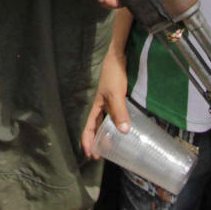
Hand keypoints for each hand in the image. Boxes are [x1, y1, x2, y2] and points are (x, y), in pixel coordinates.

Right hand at [80, 43, 129, 157]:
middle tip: (101, 154)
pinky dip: (112, 122)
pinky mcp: (112, 96)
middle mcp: (96, 105)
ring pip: (101, 120)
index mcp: (92, 105)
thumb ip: (118, 112)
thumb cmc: (111, 74)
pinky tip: (118, 127)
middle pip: (93, 126)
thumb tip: (124, 132)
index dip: (87, 141)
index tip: (91, 155)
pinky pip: (110, 114)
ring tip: (110, 145)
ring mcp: (104, 100)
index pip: (86, 127)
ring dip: (104, 132)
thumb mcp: (115, 94)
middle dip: (95, 140)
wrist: (116, 54)